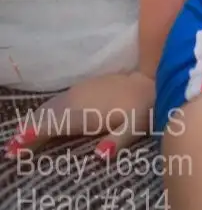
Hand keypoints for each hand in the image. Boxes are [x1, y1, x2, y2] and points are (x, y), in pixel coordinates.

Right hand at [3, 70, 155, 161]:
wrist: (151, 81)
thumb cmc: (142, 108)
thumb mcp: (134, 125)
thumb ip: (117, 140)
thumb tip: (100, 155)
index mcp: (86, 109)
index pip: (52, 123)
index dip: (34, 134)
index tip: (17, 147)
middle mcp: (78, 98)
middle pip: (46, 114)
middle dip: (29, 129)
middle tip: (14, 148)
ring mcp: (80, 90)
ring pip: (51, 105)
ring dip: (36, 119)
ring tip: (23, 136)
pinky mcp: (85, 86)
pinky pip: (59, 100)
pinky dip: (47, 110)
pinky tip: (44, 118)